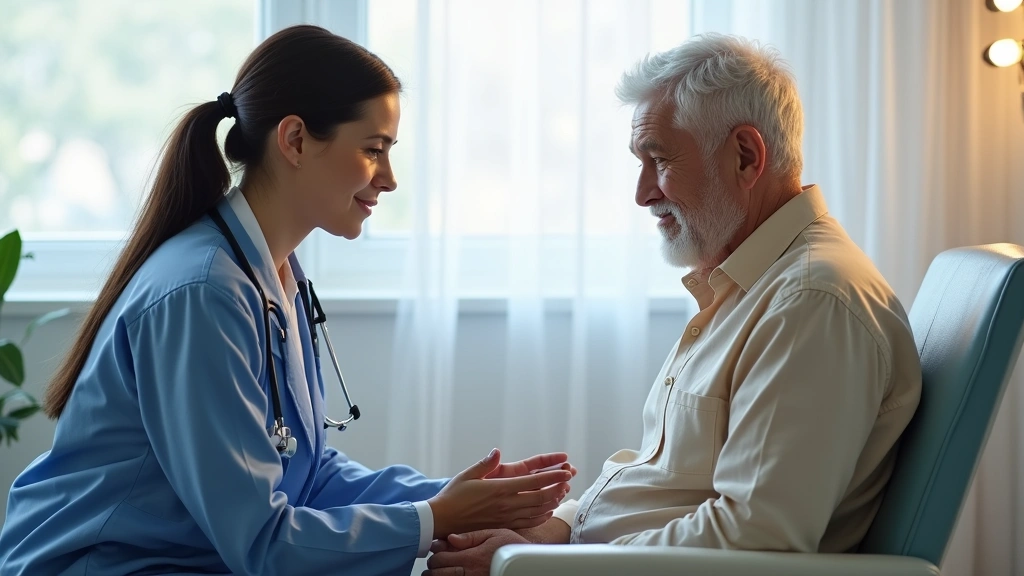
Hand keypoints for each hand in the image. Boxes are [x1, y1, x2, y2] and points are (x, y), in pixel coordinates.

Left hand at [424, 529, 528, 575]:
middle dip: (433, 568)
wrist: (527, 563)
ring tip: (439, 572)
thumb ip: (471, 536)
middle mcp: (471, 573)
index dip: (434, 555)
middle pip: (438, 574)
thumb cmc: (512, 547)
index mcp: (472, 557)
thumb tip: (450, 538)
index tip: (437, 551)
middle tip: (435, 563)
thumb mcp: (494, 534)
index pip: (440, 558)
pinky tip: (453, 574)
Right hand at [428, 448, 571, 538]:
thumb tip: (497, 452)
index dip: (552, 476)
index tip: (566, 471)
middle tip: (568, 480)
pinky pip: (528, 522)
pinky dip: (541, 516)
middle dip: (557, 488)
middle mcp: (506, 504)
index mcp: (500, 489)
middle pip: (541, 498)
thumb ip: (485, 463)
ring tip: (562, 493)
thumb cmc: (454, 496)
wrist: (442, 520)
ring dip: (552, 502)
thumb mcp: (468, 474)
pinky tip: (547, 511)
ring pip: (537, 511)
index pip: (533, 482)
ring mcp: (506, 517)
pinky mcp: (503, 525)